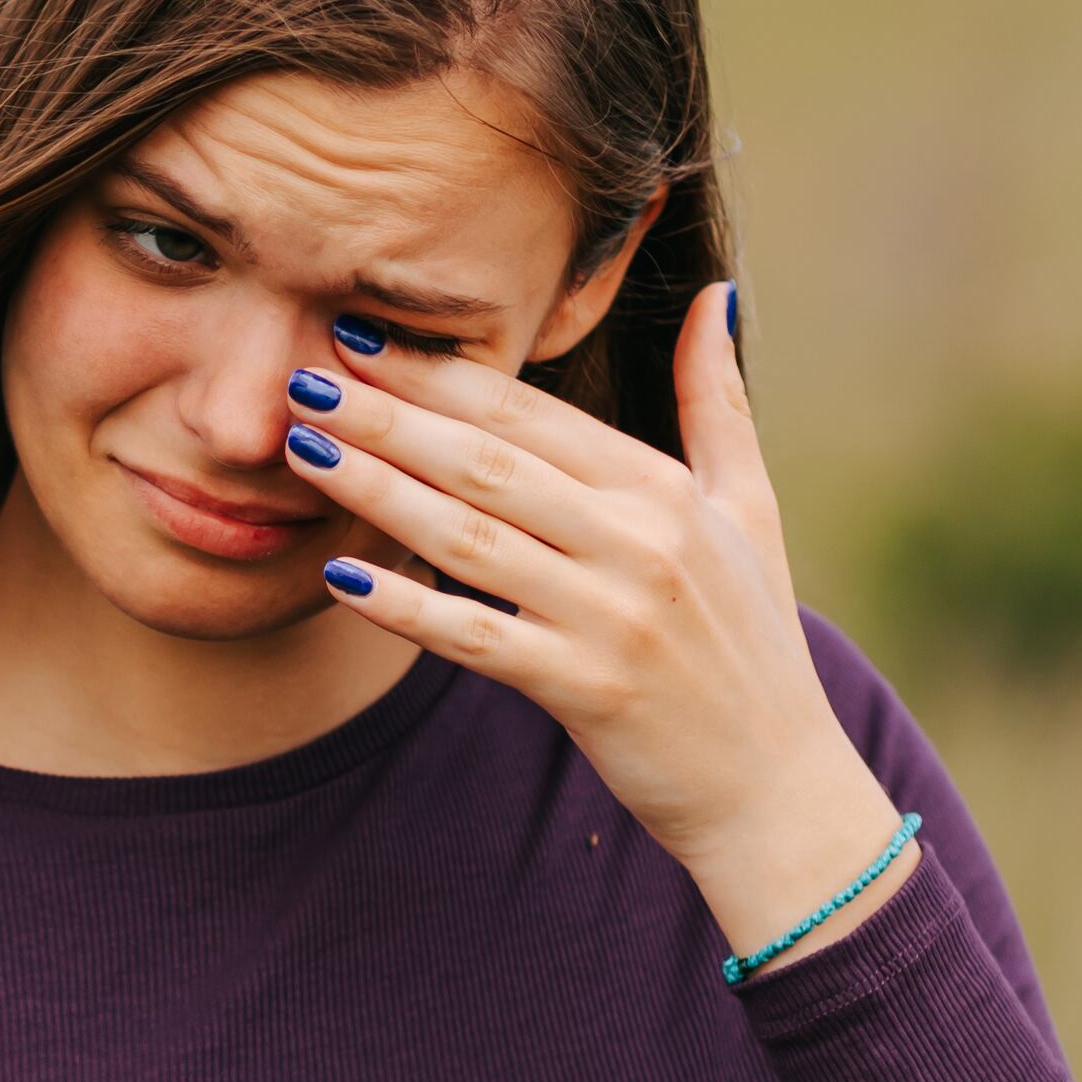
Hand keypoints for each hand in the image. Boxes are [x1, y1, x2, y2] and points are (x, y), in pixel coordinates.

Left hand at [287, 285, 917, 972]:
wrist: (777, 786)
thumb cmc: (752, 644)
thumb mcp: (750, 509)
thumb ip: (719, 401)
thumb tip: (718, 294)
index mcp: (665, 491)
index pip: (534, 416)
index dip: (445, 374)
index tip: (369, 339)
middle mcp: (639, 542)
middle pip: (489, 463)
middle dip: (390, 416)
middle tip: (307, 379)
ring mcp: (610, 617)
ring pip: (470, 537)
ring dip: (378, 489)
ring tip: (304, 450)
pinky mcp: (584, 689)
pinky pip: (474, 637)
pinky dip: (404, 605)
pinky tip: (339, 576)